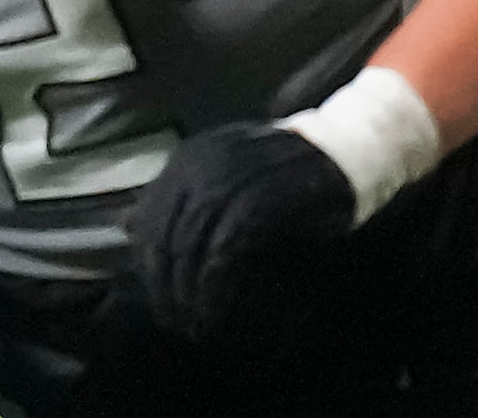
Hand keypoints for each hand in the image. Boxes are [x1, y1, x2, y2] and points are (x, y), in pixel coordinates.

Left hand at [128, 123, 354, 343]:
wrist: (349, 152)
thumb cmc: (284, 175)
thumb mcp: (227, 180)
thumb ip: (184, 200)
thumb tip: (129, 226)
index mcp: (192, 156)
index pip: (151, 214)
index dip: (147, 261)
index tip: (154, 297)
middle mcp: (207, 160)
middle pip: (168, 230)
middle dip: (163, 282)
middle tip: (171, 321)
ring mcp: (238, 175)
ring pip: (193, 241)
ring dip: (186, 289)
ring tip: (191, 325)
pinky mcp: (268, 197)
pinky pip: (227, 248)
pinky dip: (215, 284)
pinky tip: (214, 311)